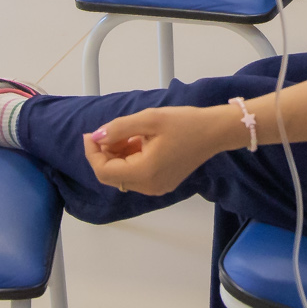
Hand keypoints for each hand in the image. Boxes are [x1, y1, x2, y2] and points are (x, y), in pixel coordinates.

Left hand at [83, 106, 229, 195]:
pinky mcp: (162, 184)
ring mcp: (156, 188)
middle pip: (111, 176)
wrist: (215, 132)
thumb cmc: (185, 123)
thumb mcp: (149, 119)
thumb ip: (118, 128)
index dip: (92, 153)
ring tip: (126, 133)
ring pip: (123, 176)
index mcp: (145, 172)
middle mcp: (149, 186)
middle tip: (108, 131)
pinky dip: (130, 160)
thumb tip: (96, 136)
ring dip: (117, 156)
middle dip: (104, 154)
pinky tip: (137, 141)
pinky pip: (136, 175)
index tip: (91, 133)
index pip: (104, 171)